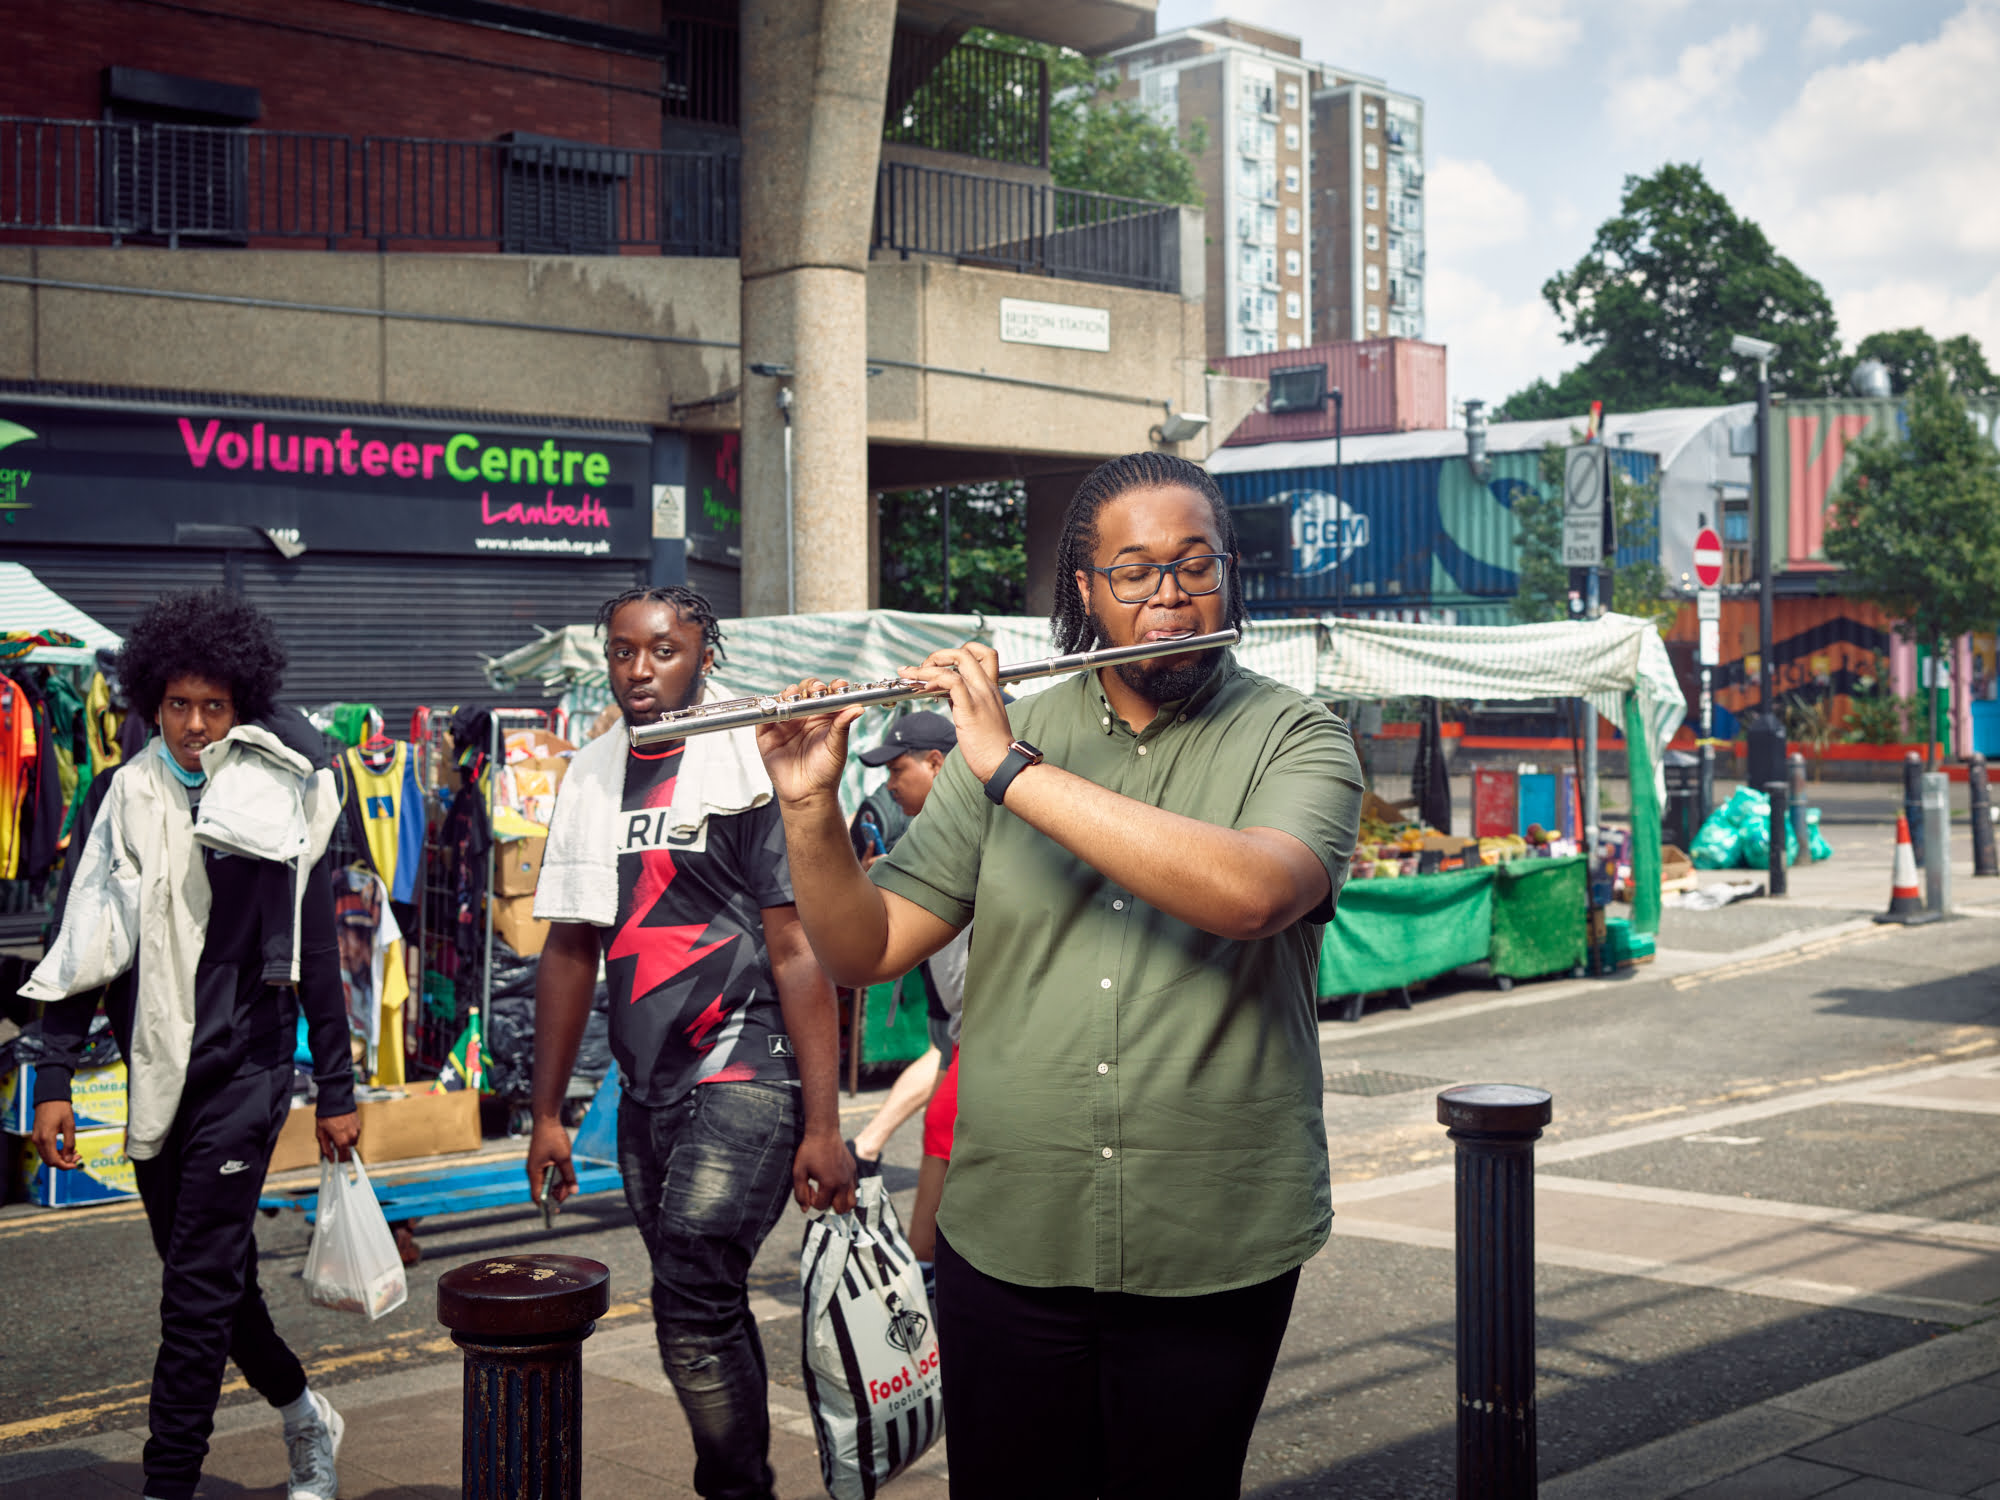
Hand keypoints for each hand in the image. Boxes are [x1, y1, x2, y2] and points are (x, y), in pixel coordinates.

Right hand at [31, 1101, 79, 1170]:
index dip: (65, 1165)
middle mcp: (38, 1140)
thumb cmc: (60, 1108)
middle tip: (78, 1157)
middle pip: (49, 1161)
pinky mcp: (36, 1136)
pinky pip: (45, 1150)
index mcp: (46, 1138)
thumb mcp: (69, 1125)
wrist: (49, 1097)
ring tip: (75, 1152)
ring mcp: (35, 1139)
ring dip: (60, 1157)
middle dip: (64, 1162)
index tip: (75, 1165)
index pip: (54, 1160)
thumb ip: (70, 1143)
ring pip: (46, 1156)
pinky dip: (55, 1152)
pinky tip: (66, 1148)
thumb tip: (70, 1158)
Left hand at [316, 1111, 359, 1161]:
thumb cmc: (326, 1117)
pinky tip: (343, 1127)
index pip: (344, 1156)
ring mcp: (356, 1130)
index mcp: (342, 1140)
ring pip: (353, 1141)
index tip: (337, 1160)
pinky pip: (355, 1133)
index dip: (340, 1159)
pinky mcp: (359, 1124)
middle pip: (349, 1150)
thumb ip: (326, 1149)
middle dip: (342, 1149)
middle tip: (335, 1144)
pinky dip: (350, 1133)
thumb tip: (330, 1159)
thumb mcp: (321, 1134)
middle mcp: (351, 1136)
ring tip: (338, 1133)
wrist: (335, 1101)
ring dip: (347, 1141)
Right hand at [526, 1114, 576, 1211]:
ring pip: (546, 1182)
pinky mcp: (541, 1160)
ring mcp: (536, 1165)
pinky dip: (556, 1176)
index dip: (546, 1205)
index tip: (555, 1211)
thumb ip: (569, 1175)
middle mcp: (533, 1170)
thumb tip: (574, 1191)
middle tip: (569, 1193)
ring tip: (570, 1184)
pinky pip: (548, 1173)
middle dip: (556, 1193)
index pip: (537, 1195)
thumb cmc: (553, 1137)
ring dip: (558, 1185)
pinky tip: (566, 1175)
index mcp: (534, 1172)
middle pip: (542, 1190)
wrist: (546, 1119)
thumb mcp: (564, 1158)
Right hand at [755, 678, 865, 808]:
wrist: (808, 795)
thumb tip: (857, 707)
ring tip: (794, 696)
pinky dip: (768, 709)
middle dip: (810, 686)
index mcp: (823, 717)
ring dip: (788, 693)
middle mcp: (804, 717)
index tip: (839, 686)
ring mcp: (785, 724)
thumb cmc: (826, 772)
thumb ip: (843, 725)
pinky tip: (776, 708)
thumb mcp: (837, 747)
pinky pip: (764, 716)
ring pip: (784, 699)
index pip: (826, 694)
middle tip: (817, 689)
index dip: (832, 687)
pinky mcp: (767, 734)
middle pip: (804, 691)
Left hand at [793, 1125, 856, 1213]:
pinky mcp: (854, 1170)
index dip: (812, 1201)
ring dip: (841, 1203)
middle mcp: (843, 1182)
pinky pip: (854, 1189)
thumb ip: (800, 1193)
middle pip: (841, 1209)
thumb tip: (805, 1210)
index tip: (810, 1188)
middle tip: (820, 1194)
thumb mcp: (798, 1172)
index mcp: (829, 1183)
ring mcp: (850, 1177)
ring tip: (830, 1194)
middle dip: (828, 1206)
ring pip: (852, 1203)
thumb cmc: (809, 1151)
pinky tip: (835, 1182)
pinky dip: (846, 1192)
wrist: (824, 1132)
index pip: (822, 1206)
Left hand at [896, 643, 1013, 780]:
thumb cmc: (990, 746)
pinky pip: (951, 680)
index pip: (982, 654)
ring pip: (957, 660)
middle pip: (967, 651)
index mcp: (990, 688)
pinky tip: (923, 689)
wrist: (1002, 764)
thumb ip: (964, 700)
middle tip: (922, 671)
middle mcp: (986, 687)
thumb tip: (947, 693)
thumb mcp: (978, 716)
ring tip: (912, 675)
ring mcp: (980, 695)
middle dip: (938, 656)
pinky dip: (933, 679)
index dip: (958, 653)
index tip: (939, 667)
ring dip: (929, 665)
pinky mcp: (970, 707)